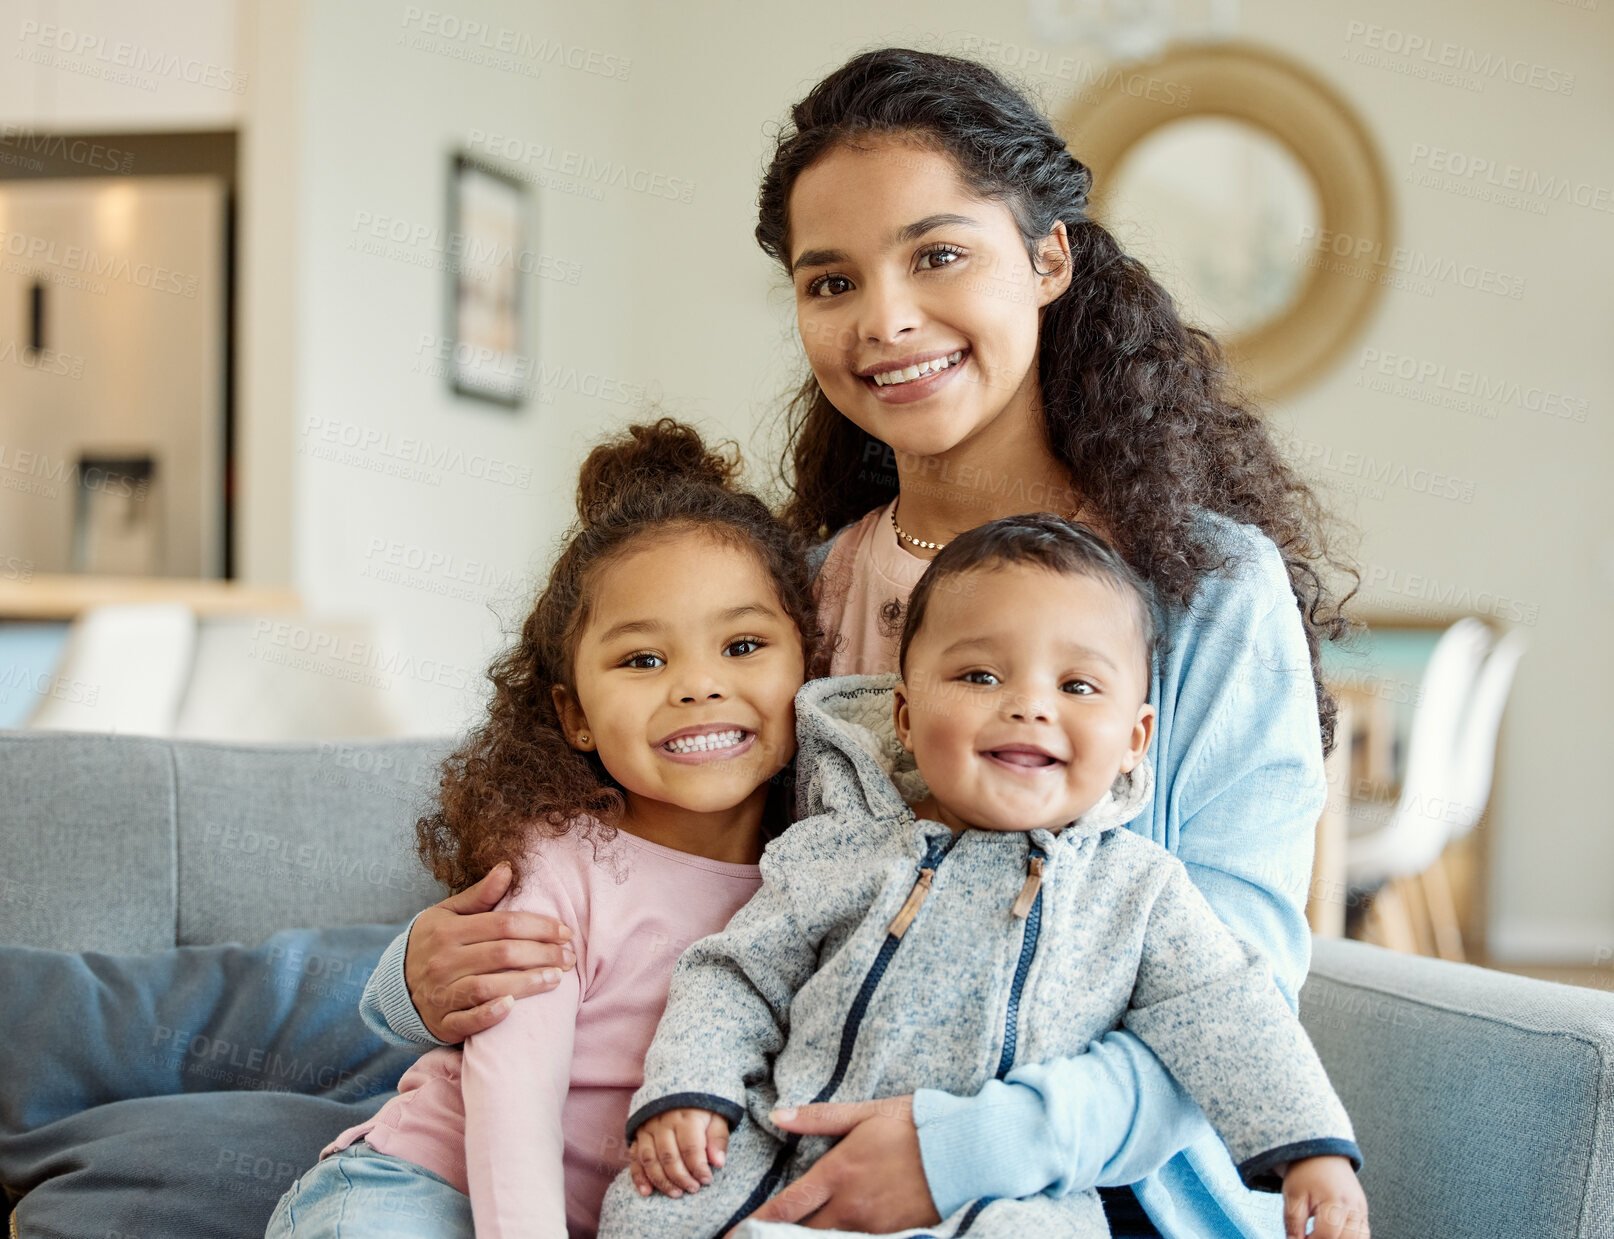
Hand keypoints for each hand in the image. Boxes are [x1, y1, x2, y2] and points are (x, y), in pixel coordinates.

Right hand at [404, 863, 575, 1041]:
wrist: (394, 985)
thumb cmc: (432, 944)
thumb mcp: (447, 914)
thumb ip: (479, 895)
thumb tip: (508, 867)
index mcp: (448, 930)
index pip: (503, 924)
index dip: (539, 926)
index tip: (566, 931)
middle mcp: (443, 961)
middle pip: (502, 954)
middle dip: (542, 954)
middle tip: (570, 956)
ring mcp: (441, 993)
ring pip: (489, 986)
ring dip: (527, 983)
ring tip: (557, 978)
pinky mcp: (441, 1022)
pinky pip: (467, 1020)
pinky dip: (490, 1014)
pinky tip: (514, 1007)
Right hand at [629, 1109, 729, 1197]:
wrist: (681, 1083)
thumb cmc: (703, 1107)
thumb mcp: (717, 1116)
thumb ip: (718, 1139)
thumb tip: (718, 1163)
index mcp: (686, 1116)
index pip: (690, 1148)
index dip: (698, 1168)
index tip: (706, 1180)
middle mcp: (663, 1121)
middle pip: (668, 1156)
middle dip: (681, 1178)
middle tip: (693, 1189)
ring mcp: (648, 1128)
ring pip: (650, 1159)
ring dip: (661, 1181)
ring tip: (676, 1193)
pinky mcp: (638, 1134)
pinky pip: (634, 1157)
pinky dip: (638, 1176)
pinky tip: (646, 1192)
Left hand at [735, 1097, 939, 1232]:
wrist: (967, 1153)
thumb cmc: (916, 1125)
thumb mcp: (866, 1113)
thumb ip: (819, 1118)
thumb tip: (778, 1115)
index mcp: (839, 1172)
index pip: (787, 1207)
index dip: (757, 1224)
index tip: (733, 1235)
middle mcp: (851, 1206)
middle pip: (803, 1231)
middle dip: (778, 1236)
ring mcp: (872, 1225)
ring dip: (809, 1237)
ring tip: (790, 1236)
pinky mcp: (894, 1234)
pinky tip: (831, 1234)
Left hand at [1282, 1155, 1369, 1238]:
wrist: (1321, 1156)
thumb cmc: (1306, 1173)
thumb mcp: (1293, 1195)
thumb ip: (1293, 1222)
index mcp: (1334, 1200)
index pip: (1327, 1234)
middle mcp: (1352, 1206)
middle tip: (1311, 1236)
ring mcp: (1361, 1210)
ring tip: (1322, 1235)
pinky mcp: (1363, 1212)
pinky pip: (1363, 1234)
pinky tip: (1334, 1235)